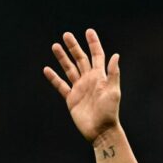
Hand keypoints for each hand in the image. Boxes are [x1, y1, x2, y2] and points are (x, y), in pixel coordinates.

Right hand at [43, 29, 120, 143]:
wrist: (101, 131)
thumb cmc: (110, 112)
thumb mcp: (113, 91)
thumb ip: (113, 73)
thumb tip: (115, 55)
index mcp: (100, 77)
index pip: (97, 56)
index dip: (93, 44)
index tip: (89, 31)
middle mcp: (89, 80)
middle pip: (81, 59)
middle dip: (74, 47)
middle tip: (66, 34)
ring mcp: (80, 89)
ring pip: (69, 69)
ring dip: (62, 58)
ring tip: (55, 45)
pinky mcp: (71, 99)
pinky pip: (61, 86)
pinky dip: (54, 78)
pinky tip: (47, 69)